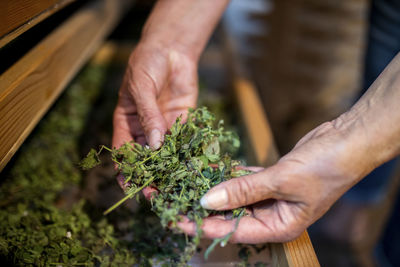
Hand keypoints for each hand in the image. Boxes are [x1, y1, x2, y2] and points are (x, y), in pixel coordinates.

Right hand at [112, 42, 197, 189]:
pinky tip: (196, 169)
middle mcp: (145, 130)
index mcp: (127, 123)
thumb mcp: (142, 87)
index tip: (131, 188)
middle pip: (146, 159)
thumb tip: (155, 146)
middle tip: (158, 196)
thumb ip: (148, 116)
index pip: (123, 153)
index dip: (126, 171)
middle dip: (150, 177)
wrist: (172, 49)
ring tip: (178, 188)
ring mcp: (164, 128)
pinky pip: (185, 142)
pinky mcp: (183, 123)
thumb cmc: (147, 64)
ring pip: (167, 155)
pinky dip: (189, 155)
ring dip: (171, 171)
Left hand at [177, 120, 369, 242]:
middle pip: (228, 215)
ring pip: (234, 196)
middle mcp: (272, 216)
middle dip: (200, 206)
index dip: (200, 225)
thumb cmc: (324, 167)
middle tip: (171, 196)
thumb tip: (207, 201)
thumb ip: (244, 191)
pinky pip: (243, 179)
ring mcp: (271, 197)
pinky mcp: (270, 179)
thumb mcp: (282, 181)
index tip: (174, 217)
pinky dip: (229, 174)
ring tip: (183, 180)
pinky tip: (210, 168)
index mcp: (278, 227)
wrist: (348, 140)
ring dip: (212, 188)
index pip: (230, 231)